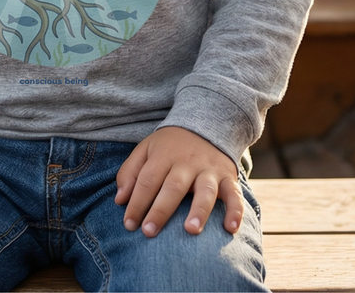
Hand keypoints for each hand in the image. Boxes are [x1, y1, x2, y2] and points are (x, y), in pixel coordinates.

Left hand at [115, 126, 242, 237]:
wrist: (206, 122)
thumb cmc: (170, 145)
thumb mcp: (146, 149)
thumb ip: (130, 172)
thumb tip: (119, 200)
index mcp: (164, 155)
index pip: (147, 180)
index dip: (136, 202)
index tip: (129, 225)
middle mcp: (187, 163)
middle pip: (173, 186)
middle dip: (161, 210)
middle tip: (148, 232)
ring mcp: (209, 170)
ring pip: (205, 190)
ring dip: (199, 210)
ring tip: (190, 231)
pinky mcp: (229, 177)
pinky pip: (235, 194)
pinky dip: (235, 211)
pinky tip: (230, 229)